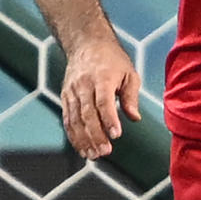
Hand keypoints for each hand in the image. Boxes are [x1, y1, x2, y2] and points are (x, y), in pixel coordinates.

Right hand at [59, 36, 141, 158]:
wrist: (87, 44)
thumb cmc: (113, 60)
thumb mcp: (129, 73)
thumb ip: (131, 96)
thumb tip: (135, 118)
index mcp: (102, 77)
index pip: (103, 101)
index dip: (109, 119)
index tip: (116, 135)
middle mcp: (84, 85)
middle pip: (87, 114)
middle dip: (96, 135)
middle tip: (105, 151)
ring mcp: (71, 91)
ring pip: (74, 120)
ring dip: (83, 140)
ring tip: (94, 155)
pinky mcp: (65, 97)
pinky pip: (67, 119)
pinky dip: (73, 136)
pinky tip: (82, 148)